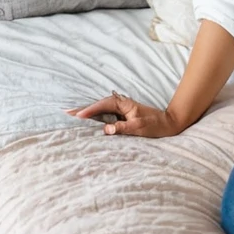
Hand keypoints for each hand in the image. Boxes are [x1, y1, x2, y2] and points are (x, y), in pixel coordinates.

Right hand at [63, 91, 180, 138]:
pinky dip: (95, 116)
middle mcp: (121, 104)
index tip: (78, 115)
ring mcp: (121, 110)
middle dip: (83, 108)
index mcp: (124, 104)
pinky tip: (87, 120)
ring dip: (87, 112)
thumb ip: (123, 128)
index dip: (90, 110)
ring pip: (101, 109)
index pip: (103, 105)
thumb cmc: (155, 125)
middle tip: (66, 112)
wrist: (168, 124)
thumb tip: (106, 129)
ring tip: (72, 115)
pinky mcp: (122, 116)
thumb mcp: (139, 127)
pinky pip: (105, 115)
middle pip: (99, 105)